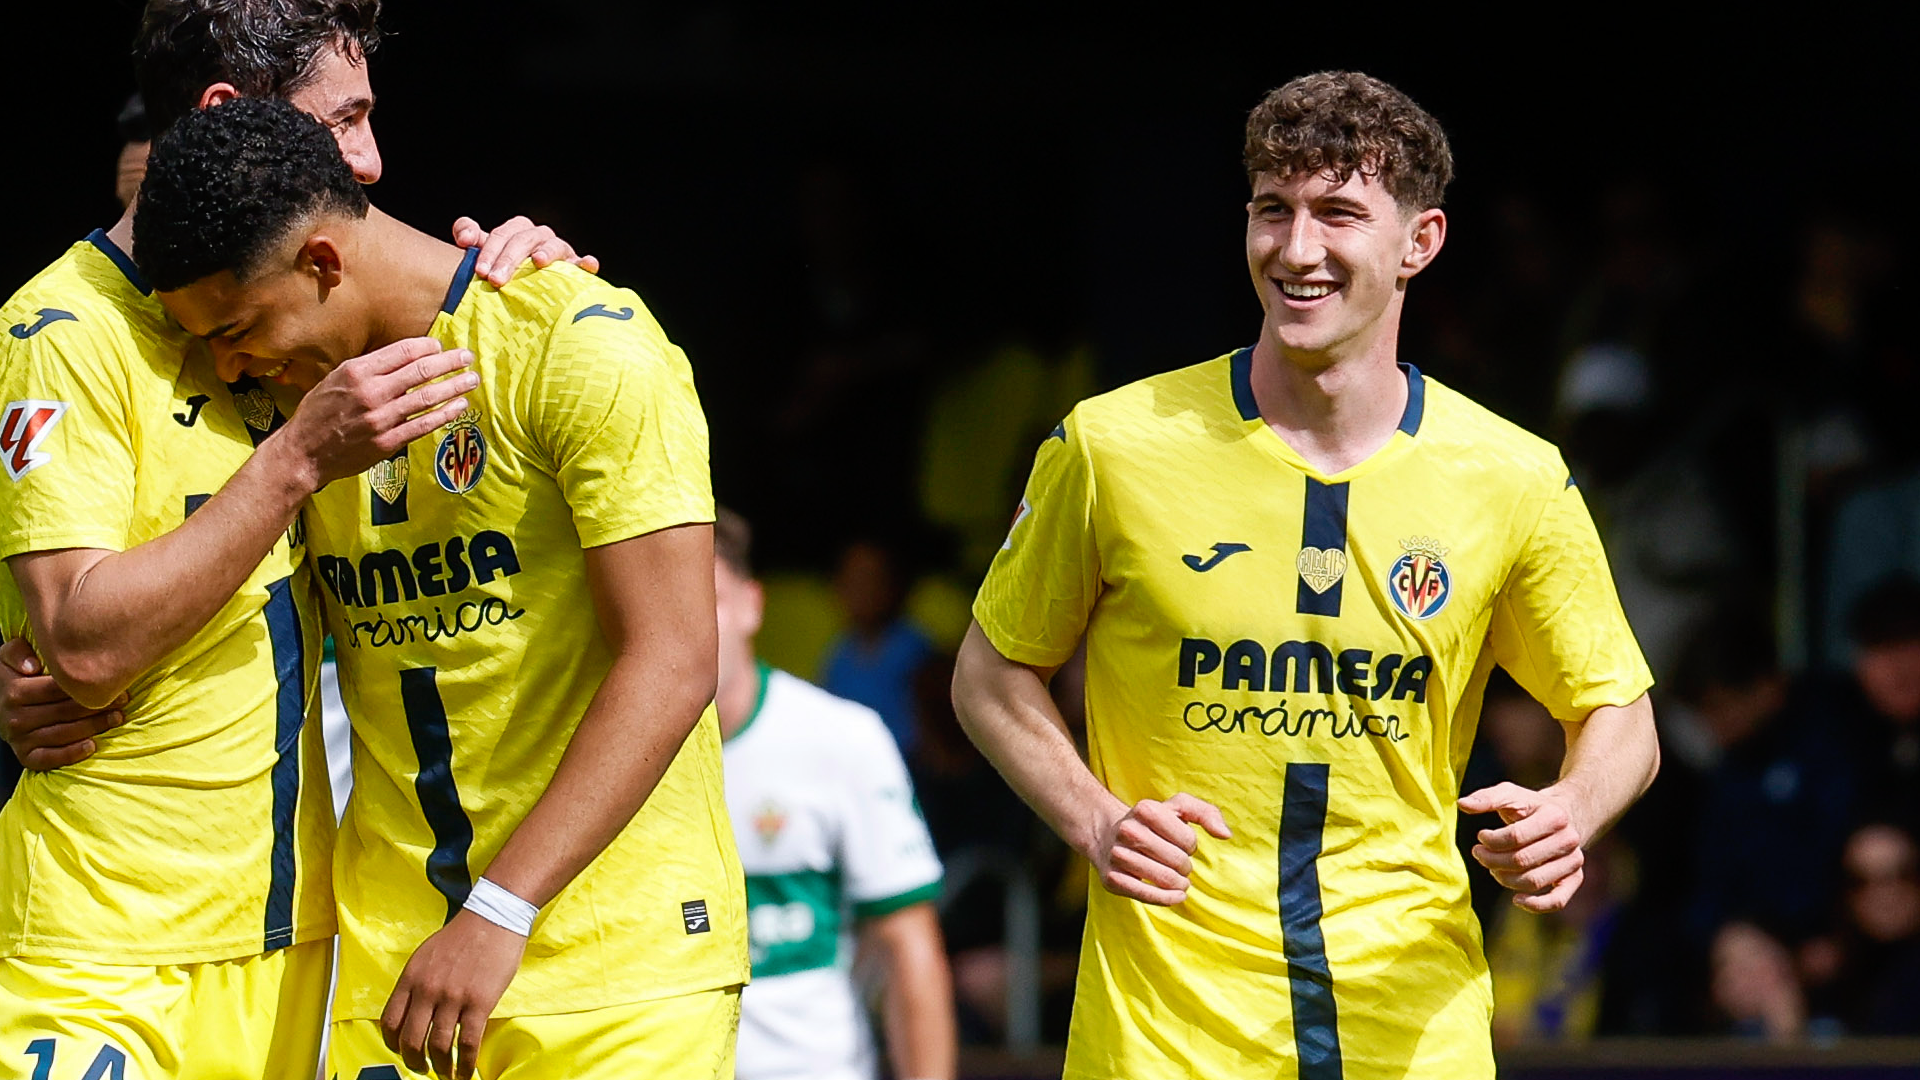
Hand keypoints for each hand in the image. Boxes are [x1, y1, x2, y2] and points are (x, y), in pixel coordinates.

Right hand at [1, 637, 122, 768]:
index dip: (87, 686)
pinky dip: (71, 754)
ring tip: (117, 718)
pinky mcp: (25, 755)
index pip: (58, 690)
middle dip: (98, 706)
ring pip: (63, 734)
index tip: (115, 683)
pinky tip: (92, 746)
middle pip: (65, 712)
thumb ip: (18, 652)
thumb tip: (32, 666)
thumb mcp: (10, 657)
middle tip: (123, 700)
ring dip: (93, 727)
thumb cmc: (14, 677)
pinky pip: (48, 759)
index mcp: (15, 692)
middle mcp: (15, 717)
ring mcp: (19, 738)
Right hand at [275, 338, 476, 489]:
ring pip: (427, 397)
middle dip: (449, 362)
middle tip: (467, 357)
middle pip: (421, 371)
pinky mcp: (387, 442)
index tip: (441, 346)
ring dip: (454, 386)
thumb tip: (403, 357)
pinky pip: (423, 425)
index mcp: (357, 372)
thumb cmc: (319, 413)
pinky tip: (460, 406)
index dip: (428, 347)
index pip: (403, 351)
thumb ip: (368, 368)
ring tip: (471, 379)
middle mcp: (371, 392)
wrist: (303, 452)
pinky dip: (445, 414)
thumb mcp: (336, 379)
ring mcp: (381, 418)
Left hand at [381, 910, 525, 1079]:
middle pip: (410, 1040)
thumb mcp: (426, 956)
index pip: (390, 1022)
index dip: (393, 1044)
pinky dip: (465, 1065)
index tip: (402, 1052)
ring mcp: (452, 998)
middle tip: (423, 1068)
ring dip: (440, 1068)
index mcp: (411, 978)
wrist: (494, 918)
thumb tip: (413, 1011)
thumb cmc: (463, 935)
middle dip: (415, 1062)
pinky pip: (467, 1044)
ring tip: (446, 1074)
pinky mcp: (479, 1003)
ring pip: (437, 1047)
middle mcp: (427, 990)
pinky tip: (466, 1072)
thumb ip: (416, 983)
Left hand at [451, 215, 599, 285]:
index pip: (503, 234)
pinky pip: (584, 263)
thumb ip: (470, 237)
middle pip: (525, 239)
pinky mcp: (577, 269)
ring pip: (554, 245)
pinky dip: (586, 262)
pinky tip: (587, 264)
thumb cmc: (505, 272)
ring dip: (546, 252)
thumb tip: (464, 237)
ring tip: (537, 262)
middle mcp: (540, 237)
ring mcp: (560, 252)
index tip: (480, 272)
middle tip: (496, 280)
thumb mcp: (485, 255)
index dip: (490, 250)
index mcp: (518, 231)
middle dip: (509, 258)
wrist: (528, 291)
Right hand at [1091, 792, 1230, 905]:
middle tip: (1180, 865)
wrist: (1106, 835)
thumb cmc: (1151, 823)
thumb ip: (1206, 813)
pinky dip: (1167, 899)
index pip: (1188, 839)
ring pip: (1164, 879)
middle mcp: (1128, 830)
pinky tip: (1177, 895)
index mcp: (1146, 809)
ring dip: (1179, 883)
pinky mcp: (1112, 878)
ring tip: (1177, 879)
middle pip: (1177, 861)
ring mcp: (1117, 855)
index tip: (1181, 844)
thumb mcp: (1178, 808)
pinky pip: (1147, 896)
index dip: (1191, 845)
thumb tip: (1225, 834)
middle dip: (1185, 867)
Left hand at [1458, 781, 1585, 912]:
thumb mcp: (1509, 794)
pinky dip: (1536, 905)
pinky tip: (1516, 899)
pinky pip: (1557, 901)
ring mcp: (1573, 861)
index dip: (1491, 840)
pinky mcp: (1574, 878)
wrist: (1563, 815)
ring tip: (1492, 868)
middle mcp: (1569, 840)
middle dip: (1492, 860)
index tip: (1480, 836)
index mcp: (1554, 816)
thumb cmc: (1530, 806)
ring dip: (1505, 879)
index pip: (1516, 836)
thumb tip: (1462, 804)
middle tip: (1479, 854)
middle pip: (1522, 860)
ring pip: (1534, 881)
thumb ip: (1486, 798)